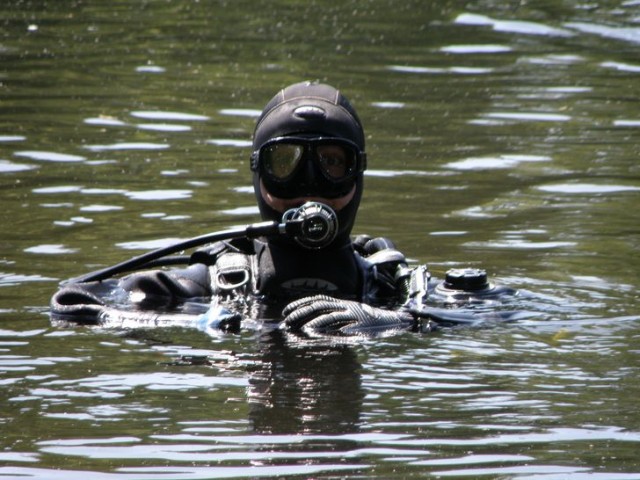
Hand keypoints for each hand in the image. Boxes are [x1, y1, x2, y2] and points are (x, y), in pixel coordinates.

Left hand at [282, 295, 414, 335]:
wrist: (394, 322)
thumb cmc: (373, 324)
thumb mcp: (353, 319)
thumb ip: (339, 321)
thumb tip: (319, 328)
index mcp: (343, 303)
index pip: (318, 300)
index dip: (301, 303)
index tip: (287, 311)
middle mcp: (344, 304)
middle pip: (317, 303)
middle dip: (299, 310)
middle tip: (285, 318)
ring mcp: (349, 310)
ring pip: (322, 310)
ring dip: (305, 317)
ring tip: (292, 324)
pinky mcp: (354, 318)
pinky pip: (334, 319)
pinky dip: (320, 322)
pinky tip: (310, 327)